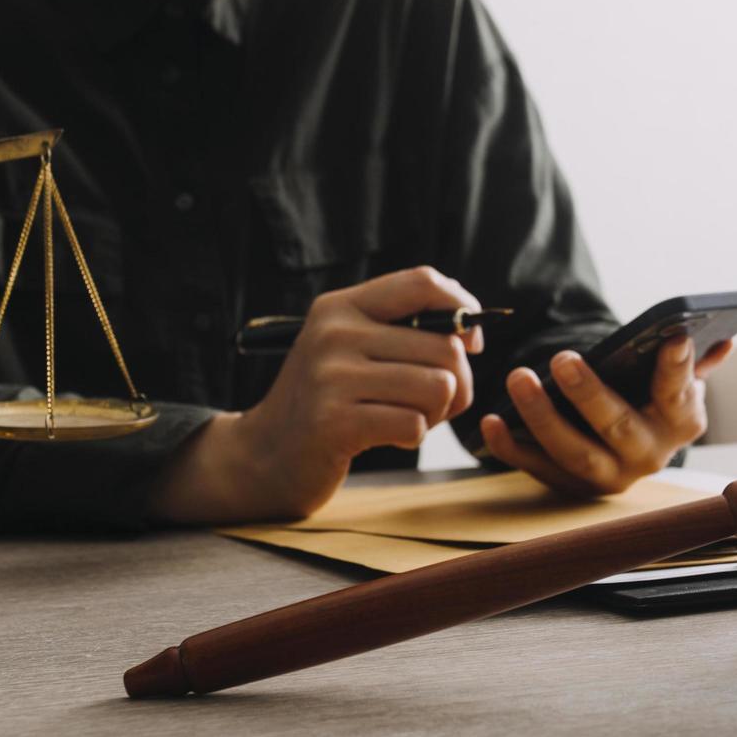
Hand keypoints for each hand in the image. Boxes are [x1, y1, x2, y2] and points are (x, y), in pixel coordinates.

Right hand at [150, 266, 482, 522]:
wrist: (265, 453)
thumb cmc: (327, 401)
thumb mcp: (351, 349)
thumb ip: (405, 331)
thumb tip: (471, 332)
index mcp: (341, 306)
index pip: (422, 282)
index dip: (463, 308)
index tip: (470, 342)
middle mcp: (335, 333)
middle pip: (445, 346)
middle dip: (457, 383)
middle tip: (431, 403)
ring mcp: (332, 377)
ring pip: (438, 387)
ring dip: (436, 413)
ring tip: (406, 418)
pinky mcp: (335, 422)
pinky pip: (415, 424)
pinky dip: (412, 436)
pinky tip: (386, 436)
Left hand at [478, 336, 732, 496]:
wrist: (628, 444)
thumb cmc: (649, 397)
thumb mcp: (675, 380)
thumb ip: (691, 362)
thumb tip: (722, 341)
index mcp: (682, 422)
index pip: (679, 393)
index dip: (678, 368)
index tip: (672, 337)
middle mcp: (649, 455)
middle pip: (618, 427)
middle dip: (589, 394)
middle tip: (563, 359)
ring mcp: (609, 476)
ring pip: (573, 452)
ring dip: (541, 417)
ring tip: (517, 378)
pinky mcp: (571, 486)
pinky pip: (536, 468)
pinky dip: (510, 447)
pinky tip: (490, 421)